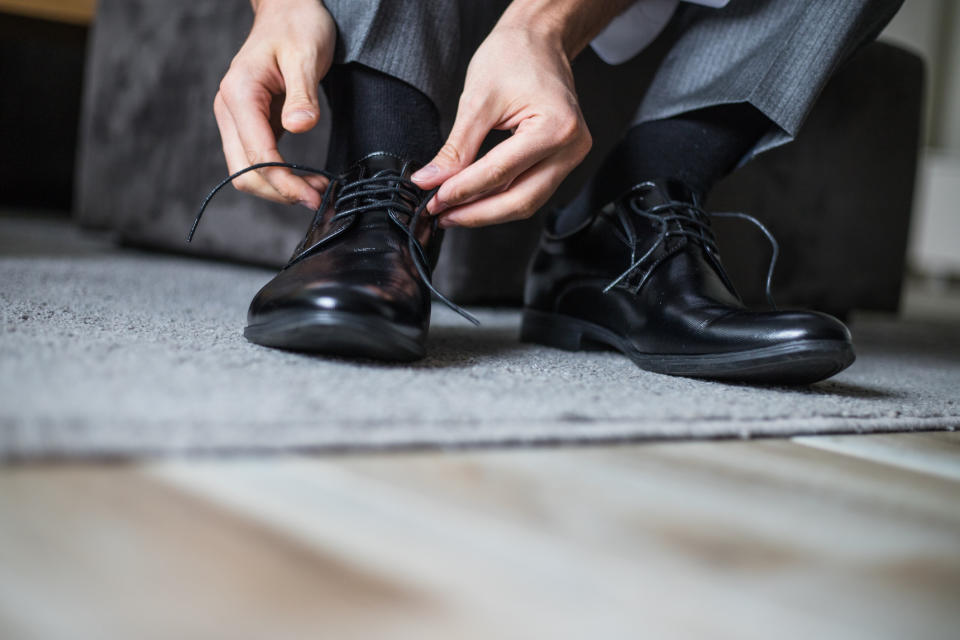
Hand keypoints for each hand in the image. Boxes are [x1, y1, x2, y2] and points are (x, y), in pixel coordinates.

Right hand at [213, 0, 335, 208]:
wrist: (289, 9)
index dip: (284, 182)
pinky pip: (259, 160)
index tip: (314, 197)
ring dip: (280, 188)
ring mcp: (237, 118)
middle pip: (244, 172)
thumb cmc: (298, 25)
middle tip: (320, 200)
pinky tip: (308, 179)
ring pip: (248, 171)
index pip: (256, 155)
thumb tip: (299, 127)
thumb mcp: (306, 54)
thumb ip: (302, 94)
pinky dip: (281, 176)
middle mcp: (230, 109)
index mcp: (239, 94)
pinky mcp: (251, 124)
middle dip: (280, 192)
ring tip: (318, 191)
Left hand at [411, 22, 591, 227]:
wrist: (537, 41)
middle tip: (440, 213)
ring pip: (525, 202)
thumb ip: (455, 148)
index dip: (463, 191)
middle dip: (476, 212)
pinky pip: (529, 190)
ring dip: (486, 211)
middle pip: (519, 200)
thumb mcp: (477, 100)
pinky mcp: (561, 161)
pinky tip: (473, 200)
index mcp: (556, 127)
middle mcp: (571, 147)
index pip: (501, 173)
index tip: (434, 199)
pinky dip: (499, 199)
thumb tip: (431, 180)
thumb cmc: (514, 56)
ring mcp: (570, 157)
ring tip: (452, 211)